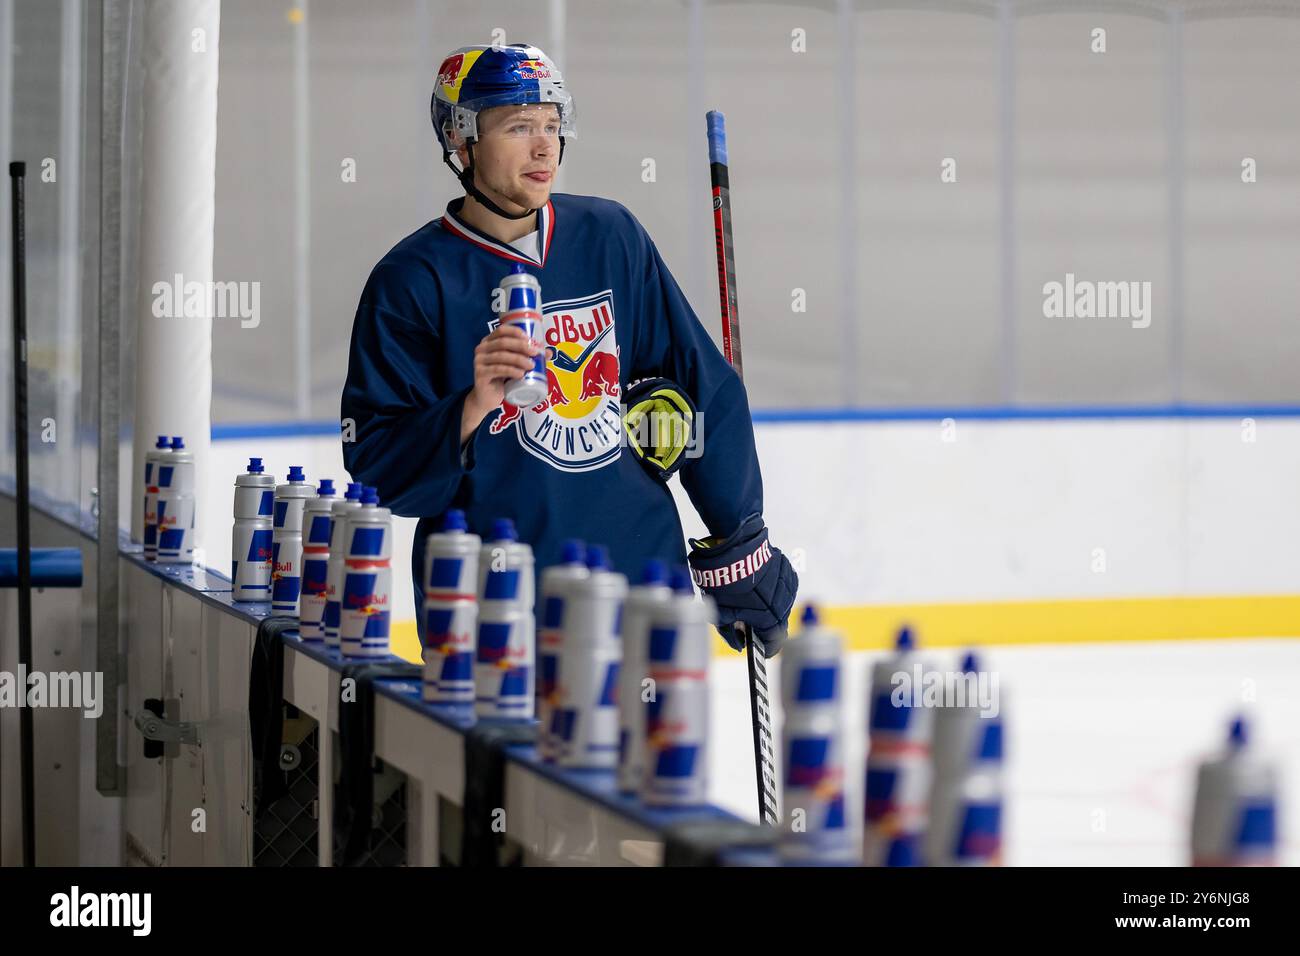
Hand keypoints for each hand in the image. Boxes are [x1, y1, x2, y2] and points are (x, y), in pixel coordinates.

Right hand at [462, 324, 542, 441]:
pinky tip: (520, 374)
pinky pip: (497, 369)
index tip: (530, 339)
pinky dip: (510, 370)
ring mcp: (479, 361)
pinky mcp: (480, 374)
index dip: (516, 332)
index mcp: (489, 341)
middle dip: (521, 346)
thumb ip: (529, 358)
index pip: (502, 330)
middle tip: (535, 353)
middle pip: (503, 342)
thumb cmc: (502, 378)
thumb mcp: (515, 365)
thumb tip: (549, 352)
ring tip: (531, 365)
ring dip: (519, 359)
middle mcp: (482, 348)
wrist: (487, 398)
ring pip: (501, 356)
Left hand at [688, 513, 798, 658]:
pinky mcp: (787, 570)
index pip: (773, 644)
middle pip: (776, 623)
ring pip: (780, 603)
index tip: (755, 648)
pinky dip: (771, 589)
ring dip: (767, 605)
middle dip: (762, 625)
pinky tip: (756, 584)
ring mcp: (788, 586)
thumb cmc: (726, 582)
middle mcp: (785, 605)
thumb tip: (737, 644)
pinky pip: (781, 586)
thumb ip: (730, 633)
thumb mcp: (722, 612)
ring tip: (748, 599)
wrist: (734, 546)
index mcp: (771, 619)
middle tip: (745, 622)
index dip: (763, 649)